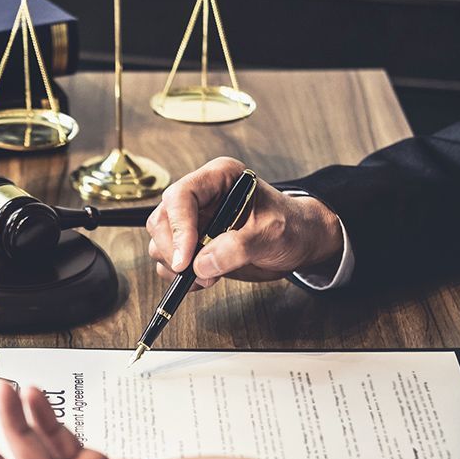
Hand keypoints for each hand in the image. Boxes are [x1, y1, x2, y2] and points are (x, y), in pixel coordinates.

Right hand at [146, 157, 343, 288]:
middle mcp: (200, 197)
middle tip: (198, 273)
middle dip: (175, 251)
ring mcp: (193, 222)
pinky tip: (204, 279)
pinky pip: (168, 262)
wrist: (299, 243)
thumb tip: (201, 265)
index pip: (181, 197)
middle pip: (162, 221)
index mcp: (218, 179)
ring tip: (209, 278)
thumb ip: (237, 247)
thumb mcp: (271, 234)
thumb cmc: (292, 227)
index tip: (185, 260)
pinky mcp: (191, 245)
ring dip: (176, 267)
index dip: (178, 228)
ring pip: (160, 243)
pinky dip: (179, 277)